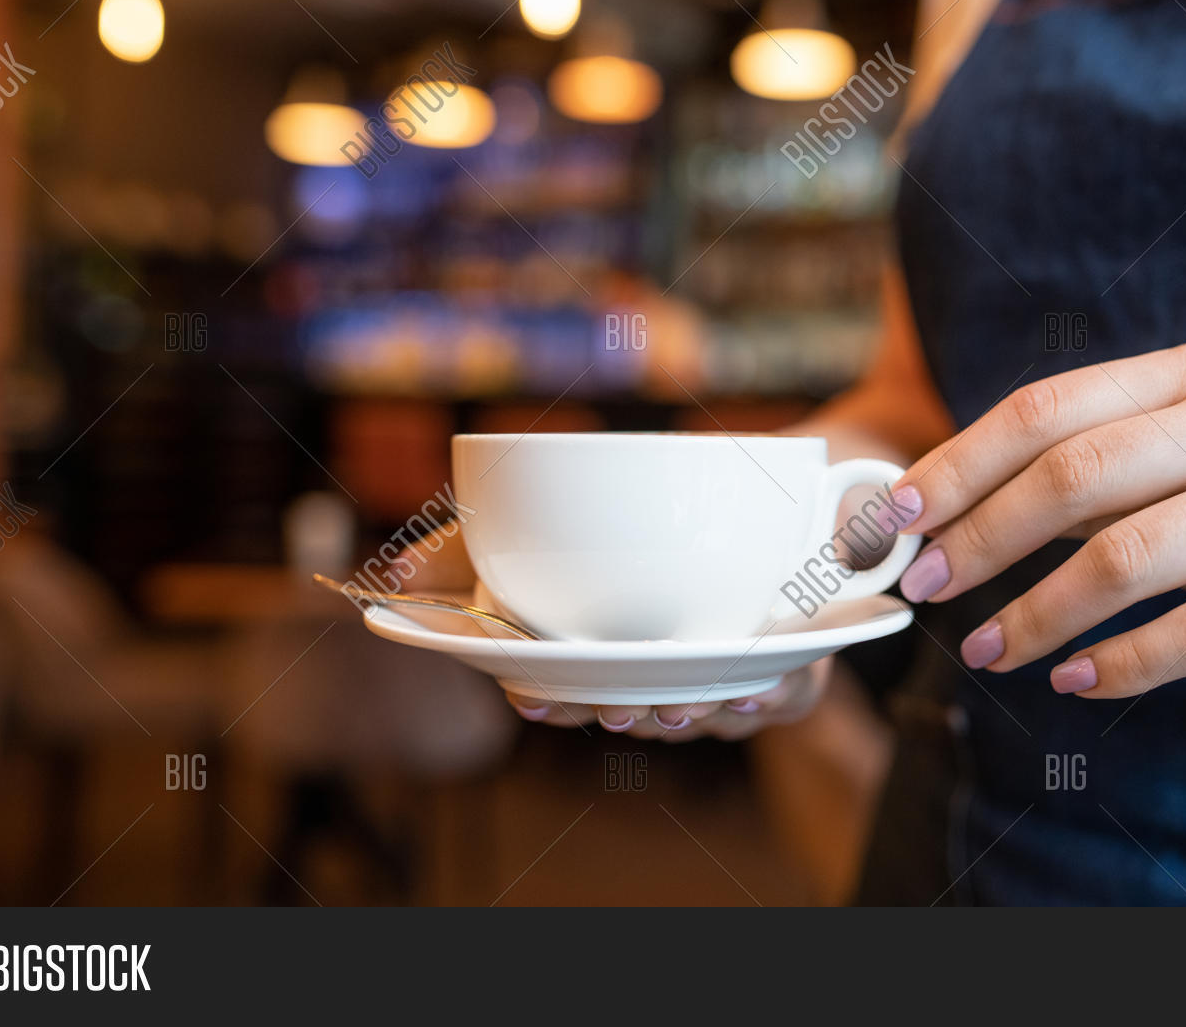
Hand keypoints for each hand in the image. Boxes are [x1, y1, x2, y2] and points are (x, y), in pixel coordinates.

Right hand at [394, 524, 833, 736]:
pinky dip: (775, 693)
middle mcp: (659, 678)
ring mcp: (725, 677)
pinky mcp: (792, 664)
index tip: (533, 697)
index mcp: (600, 659)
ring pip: (704, 715)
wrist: (759, 471)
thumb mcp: (542, 516)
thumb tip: (393, 575)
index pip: (566, 696)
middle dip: (622, 715)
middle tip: (616, 700)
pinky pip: (787, 696)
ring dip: (690, 710)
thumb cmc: (632, 508)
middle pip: (634, 715)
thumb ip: (471, 547)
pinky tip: (757, 683)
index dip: (549, 705)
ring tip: (680, 695)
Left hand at [879, 338, 1185, 697]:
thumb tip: (938, 516)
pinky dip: (1123, 665)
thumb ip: (1079, 478)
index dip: (959, 465)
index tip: (896, 518)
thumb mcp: (1173, 467)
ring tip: (985, 653)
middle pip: (1078, 474)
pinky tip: (1073, 682)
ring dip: (1038, 615)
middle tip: (923, 589)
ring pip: (1131, 556)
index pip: (1046, 410)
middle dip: (981, 538)